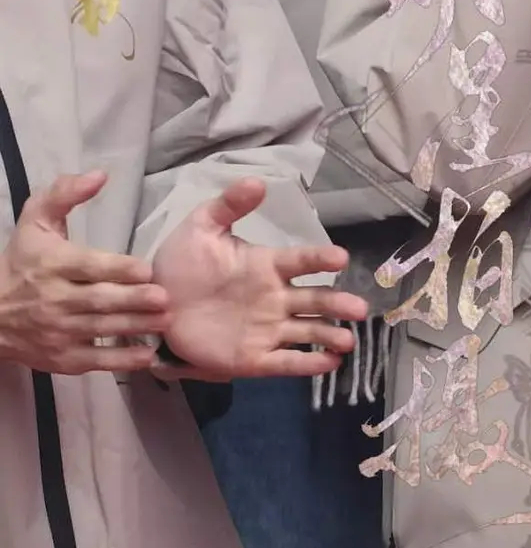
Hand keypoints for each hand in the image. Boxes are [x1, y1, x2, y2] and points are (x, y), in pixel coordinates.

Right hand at [0, 169, 167, 374]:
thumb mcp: (35, 220)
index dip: (118, 269)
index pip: (88, 266)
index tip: (146, 269)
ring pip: (102, 329)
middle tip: (164, 297)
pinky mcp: (63, 358)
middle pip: (99, 300)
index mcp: (52, 264)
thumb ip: (65, 194)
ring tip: (165, 321)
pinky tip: (147, 355)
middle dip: (133, 300)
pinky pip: (96, 360)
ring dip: (136, 326)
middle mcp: (55, 299)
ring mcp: (59, 332)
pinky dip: (122, 360)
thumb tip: (99, 175)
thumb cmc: (22, 261)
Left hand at [148, 178, 368, 381]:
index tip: (340, 258)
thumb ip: (228, 206)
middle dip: (337, 304)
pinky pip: (284, 362)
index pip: (300, 261)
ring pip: (306, 332)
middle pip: (314, 301)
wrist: (154, 303)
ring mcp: (266, 330)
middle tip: (359, 308)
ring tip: (347, 341)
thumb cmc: (182, 264)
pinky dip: (306, 364)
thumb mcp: (201, 228)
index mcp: (266, 266)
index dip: (320, 259)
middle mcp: (274, 299)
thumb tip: (258, 182)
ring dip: (328, 335)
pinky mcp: (252, 358)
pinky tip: (328, 364)